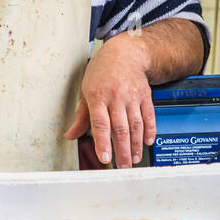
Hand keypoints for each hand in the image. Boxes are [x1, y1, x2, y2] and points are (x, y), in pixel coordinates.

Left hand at [64, 33, 155, 168]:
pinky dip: (149, 130)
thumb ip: (81, 117)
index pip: (100, 124)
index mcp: (97, 97)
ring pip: (135, 125)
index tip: (105, 159)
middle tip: (123, 168)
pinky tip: (147, 142)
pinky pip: (149, 116)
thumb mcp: (86, 91)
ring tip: (134, 160)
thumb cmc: (101, 72)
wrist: (124, 52)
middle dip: (122, 150)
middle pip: (120, 128)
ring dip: (136, 145)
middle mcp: (116, 97)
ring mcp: (132, 96)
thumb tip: (70, 135)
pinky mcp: (145, 95)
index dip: (103, 143)